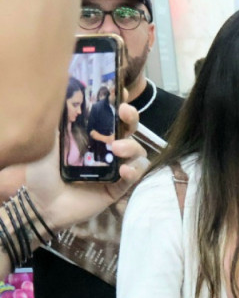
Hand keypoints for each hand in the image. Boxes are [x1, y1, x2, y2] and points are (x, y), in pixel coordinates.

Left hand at [25, 103, 148, 228]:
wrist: (42, 204)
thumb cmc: (42, 174)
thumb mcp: (47, 143)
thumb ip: (58, 123)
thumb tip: (64, 95)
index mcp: (91, 137)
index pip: (110, 117)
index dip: (120, 104)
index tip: (123, 93)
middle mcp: (106, 150)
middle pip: (129, 131)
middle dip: (132, 119)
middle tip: (125, 113)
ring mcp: (115, 169)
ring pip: (137, 153)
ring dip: (132, 147)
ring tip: (117, 150)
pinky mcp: (118, 188)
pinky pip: (134, 177)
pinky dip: (134, 171)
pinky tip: (124, 171)